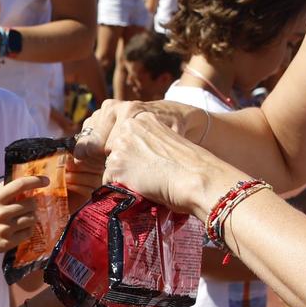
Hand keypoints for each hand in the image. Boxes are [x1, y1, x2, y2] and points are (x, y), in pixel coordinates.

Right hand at [0, 175, 45, 256]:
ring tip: (24, 217)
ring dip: (31, 216)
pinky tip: (21, 228)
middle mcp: (0, 214)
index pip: (19, 185)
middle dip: (32, 204)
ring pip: (32, 218)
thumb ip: (5, 187)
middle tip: (27, 206)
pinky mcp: (8, 242)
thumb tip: (26, 176)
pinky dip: (28, 229)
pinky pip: (29, 232)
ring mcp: (4, 229)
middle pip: (30, 204)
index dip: (35, 180)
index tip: (46, 180)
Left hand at [100, 107, 242, 217]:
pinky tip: (140, 188)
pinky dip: (120, 188)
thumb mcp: (167, 142)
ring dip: (122, 176)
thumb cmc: (190, 166)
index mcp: (143, 117)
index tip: (144, 163)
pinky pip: (108, 182)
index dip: (132, 154)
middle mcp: (127, 127)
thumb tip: (136, 158)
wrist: (197, 178)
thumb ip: (149, 142)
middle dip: (124, 163)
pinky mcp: (115, 165)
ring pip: (109, 165)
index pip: (123, 137)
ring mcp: (119, 146)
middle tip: (145, 174)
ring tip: (145, 182)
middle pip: (112, 150)